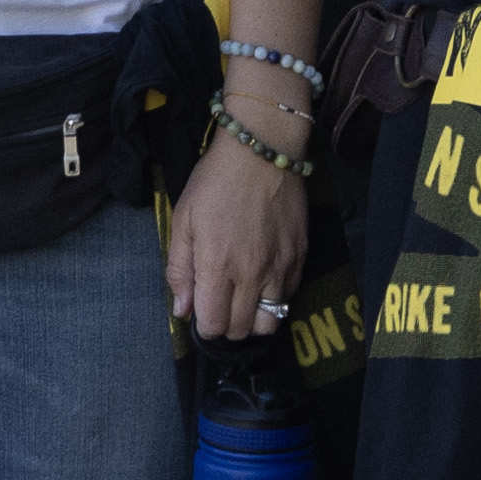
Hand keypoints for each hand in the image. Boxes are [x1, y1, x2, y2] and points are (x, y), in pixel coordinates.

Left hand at [164, 108, 312, 340]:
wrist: (262, 149)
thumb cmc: (215, 182)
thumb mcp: (183, 219)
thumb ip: (179, 269)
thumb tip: (182, 311)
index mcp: (217, 265)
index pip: (213, 325)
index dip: (204, 325)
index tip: (201, 309)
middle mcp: (252, 274)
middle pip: (242, 330)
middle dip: (226, 326)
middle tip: (220, 304)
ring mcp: (280, 267)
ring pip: (270, 322)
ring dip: (253, 319)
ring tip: (243, 299)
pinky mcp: (300, 256)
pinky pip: (289, 297)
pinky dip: (274, 299)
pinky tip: (263, 280)